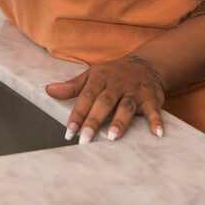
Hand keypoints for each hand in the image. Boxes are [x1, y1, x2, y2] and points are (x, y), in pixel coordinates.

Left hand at [45, 54, 166, 144]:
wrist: (144, 64)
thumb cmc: (112, 74)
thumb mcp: (91, 76)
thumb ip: (71, 86)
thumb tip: (48, 90)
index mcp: (99, 78)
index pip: (85, 97)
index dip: (77, 114)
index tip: (69, 132)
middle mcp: (116, 84)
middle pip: (104, 103)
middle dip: (94, 121)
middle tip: (85, 139)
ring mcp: (134, 90)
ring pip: (126, 106)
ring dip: (120, 121)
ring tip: (112, 137)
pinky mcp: (151, 97)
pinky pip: (153, 110)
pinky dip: (156, 121)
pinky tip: (157, 133)